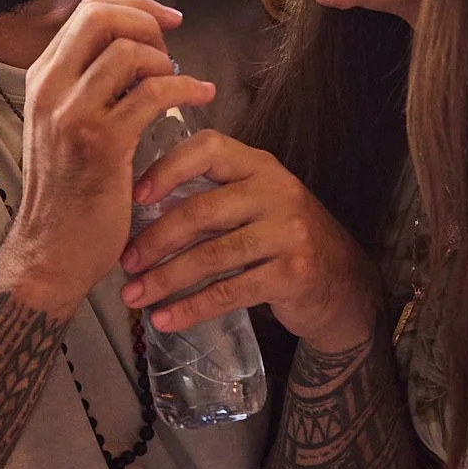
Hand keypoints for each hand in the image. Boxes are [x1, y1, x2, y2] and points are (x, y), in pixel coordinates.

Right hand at [0, 0, 216, 314]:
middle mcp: (49, 88)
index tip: (167, 20)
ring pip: (129, 52)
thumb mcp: (61, 127)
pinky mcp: (102, 142)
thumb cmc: (66, 193)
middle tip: (173, 47)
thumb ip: (85, 86)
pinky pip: (153, 93)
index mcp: (40, 79)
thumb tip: (131, 49)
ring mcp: (72, 114)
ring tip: (180, 84)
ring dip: (165, 61)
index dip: (134, 8)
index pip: (87, 12)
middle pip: (103, 18)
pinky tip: (202, 97)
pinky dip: (185, 88)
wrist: (50, 251)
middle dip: (148, 22)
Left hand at [119, 133, 379, 353]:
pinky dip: (192, 308)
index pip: (208, 148)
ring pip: (212, 255)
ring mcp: (288, 232)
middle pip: (202, 211)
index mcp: (259, 165)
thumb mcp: (256, 201)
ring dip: (166, 279)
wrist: (343, 282)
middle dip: (155, 239)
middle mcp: (276, 191)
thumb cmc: (283, 238)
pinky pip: (230, 292)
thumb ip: (213, 195)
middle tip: (124, 262)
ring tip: (134, 296)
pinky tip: (166, 319)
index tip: (134, 196)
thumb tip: (137, 208)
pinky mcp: (292, 273)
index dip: (167, 168)